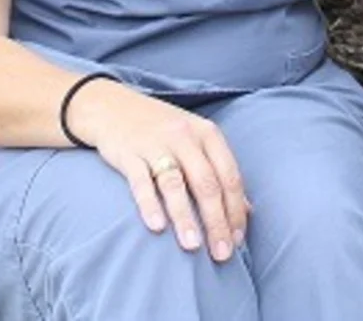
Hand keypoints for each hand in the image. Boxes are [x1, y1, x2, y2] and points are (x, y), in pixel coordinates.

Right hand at [65, 78, 248, 261]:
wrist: (114, 106)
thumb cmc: (162, 129)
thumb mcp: (196, 139)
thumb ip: (220, 170)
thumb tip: (248, 210)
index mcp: (206, 133)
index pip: (229, 175)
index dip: (236, 210)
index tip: (238, 240)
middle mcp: (184, 136)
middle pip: (206, 183)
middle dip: (216, 221)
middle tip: (222, 254)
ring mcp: (155, 144)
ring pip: (175, 183)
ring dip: (185, 216)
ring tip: (193, 246)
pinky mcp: (129, 153)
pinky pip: (141, 181)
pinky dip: (149, 204)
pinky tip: (157, 226)